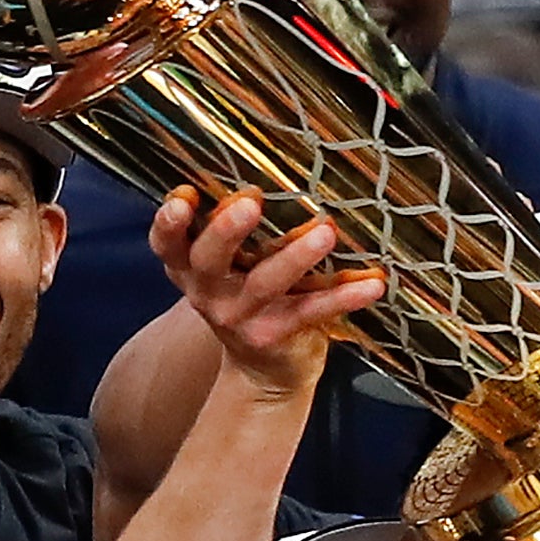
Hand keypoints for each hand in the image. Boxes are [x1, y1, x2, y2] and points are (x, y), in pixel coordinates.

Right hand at [150, 187, 385, 398]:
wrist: (263, 369)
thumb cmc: (249, 295)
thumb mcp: (230, 265)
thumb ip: (232, 229)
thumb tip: (264, 171)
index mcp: (190, 268)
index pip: (166, 244)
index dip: (168, 222)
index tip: (183, 197)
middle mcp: (207, 292)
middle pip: (208, 259)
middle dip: (226, 230)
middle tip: (250, 202)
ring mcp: (239, 317)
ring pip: (265, 284)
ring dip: (295, 256)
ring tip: (325, 232)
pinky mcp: (275, 335)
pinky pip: (312, 311)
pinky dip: (344, 296)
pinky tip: (372, 284)